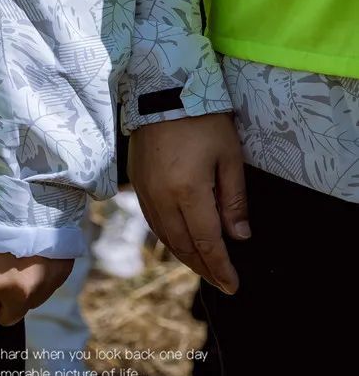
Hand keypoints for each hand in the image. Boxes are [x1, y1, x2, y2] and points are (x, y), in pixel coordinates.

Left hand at [0, 234, 73, 327]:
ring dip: (19, 290)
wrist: (29, 178)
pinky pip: (45, 287)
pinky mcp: (63, 273)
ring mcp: (45, 285)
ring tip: (16, 256)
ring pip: (28, 304)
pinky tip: (33, 250)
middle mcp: (20, 293)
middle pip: (5, 318)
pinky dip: (38, 276)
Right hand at [128, 113, 249, 293]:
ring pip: (164, 237)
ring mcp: (144, 190)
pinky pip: (151, 221)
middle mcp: (161, 197)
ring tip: (203, 266)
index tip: (233, 286)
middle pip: (183, 246)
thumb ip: (234, 200)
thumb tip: (239, 237)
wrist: (161, 89)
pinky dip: (167, 237)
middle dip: (204, 268)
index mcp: (188, 191)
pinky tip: (180, 241)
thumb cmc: (202, 120)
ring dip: (185, 256)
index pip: (206, 243)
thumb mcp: (229, 157)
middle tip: (221, 281)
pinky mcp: (135, 182)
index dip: (220, 267)